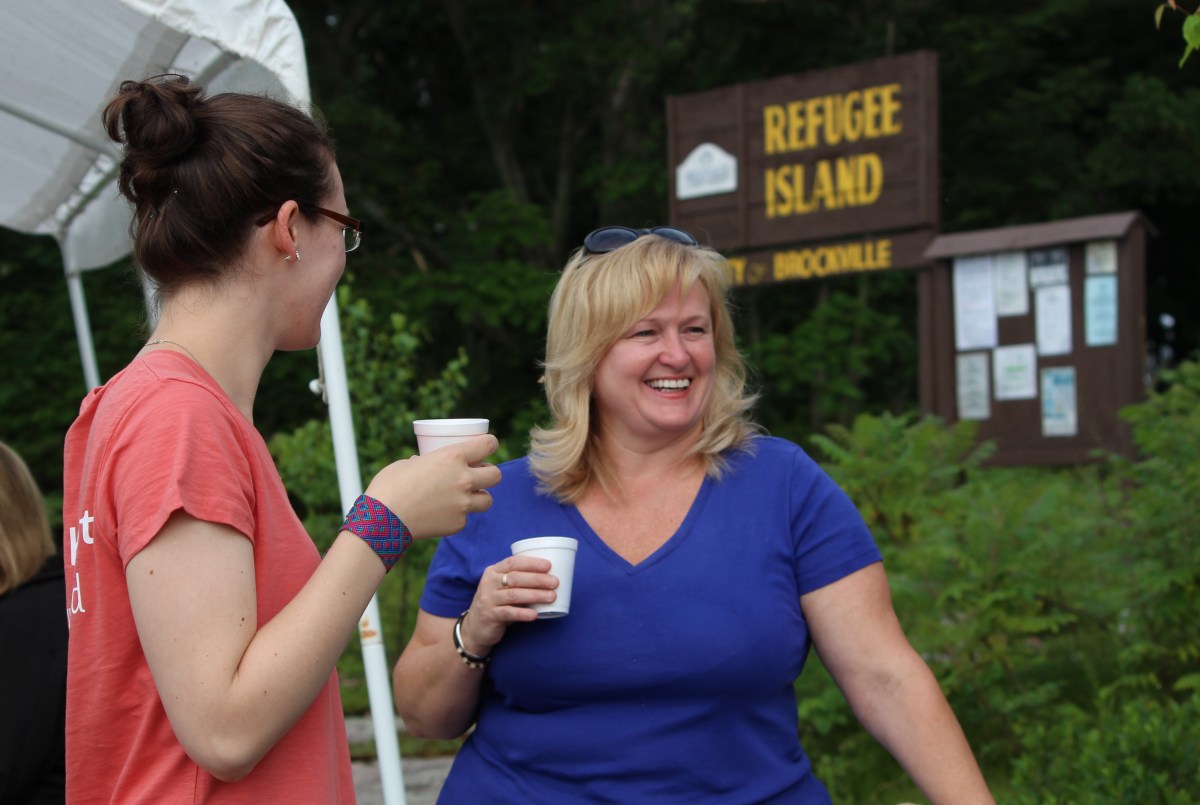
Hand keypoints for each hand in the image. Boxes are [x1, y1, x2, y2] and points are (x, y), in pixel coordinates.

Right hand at [364, 434, 500, 539]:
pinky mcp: (458, 524)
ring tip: (464, 498)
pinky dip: (456, 516)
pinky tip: (440, 515)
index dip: (490, 444)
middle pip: (496, 474)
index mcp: (453, 457)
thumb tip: (424, 464)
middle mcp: (464, 479)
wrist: (382, 521)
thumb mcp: (407, 464)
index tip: (487, 447)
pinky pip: (465, 518)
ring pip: (487, 500)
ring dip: (479, 497)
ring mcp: (463, 504)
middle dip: (488, 474)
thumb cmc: (389, 487)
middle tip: (477, 476)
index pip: (489, 444)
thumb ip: (424, 463)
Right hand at [459, 556, 556, 655]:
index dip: (531, 563)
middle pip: (515, 578)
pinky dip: (523, 613)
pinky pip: (508, 613)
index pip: (512, 563)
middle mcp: (489, 583)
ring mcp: (488, 599)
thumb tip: (548, 578)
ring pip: (514, 594)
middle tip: (554, 582)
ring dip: (535, 595)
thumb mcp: (502, 588)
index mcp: (493, 572)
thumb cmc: (496, 604)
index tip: (548, 565)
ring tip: (551, 597)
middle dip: (537, 579)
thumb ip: (518, 582)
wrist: (475, 627)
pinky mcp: (490, 615)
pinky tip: (535, 614)